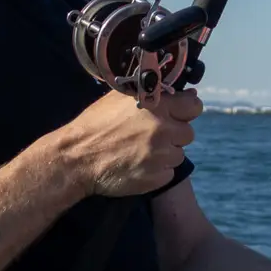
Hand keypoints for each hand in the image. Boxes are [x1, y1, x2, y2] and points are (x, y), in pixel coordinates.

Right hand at [64, 87, 202, 196]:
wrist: (76, 159)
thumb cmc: (96, 124)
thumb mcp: (120, 98)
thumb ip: (155, 93)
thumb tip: (188, 93)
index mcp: (156, 106)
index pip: (194, 106)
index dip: (185, 110)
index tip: (176, 115)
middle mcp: (163, 130)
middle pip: (188, 133)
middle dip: (174, 134)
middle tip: (152, 135)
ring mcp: (161, 156)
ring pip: (178, 154)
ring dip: (165, 153)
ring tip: (141, 151)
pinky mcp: (157, 178)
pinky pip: (168, 173)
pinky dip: (157, 171)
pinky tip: (138, 165)